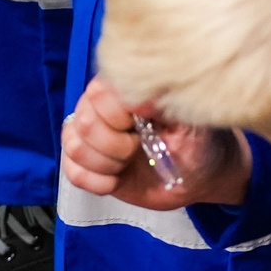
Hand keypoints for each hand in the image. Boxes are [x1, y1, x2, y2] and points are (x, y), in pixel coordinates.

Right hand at [61, 77, 249, 209]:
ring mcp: (91, 134)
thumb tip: (139, 97)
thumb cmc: (199, 144)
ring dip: (106, 164)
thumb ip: (165, 105)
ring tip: (129, 163)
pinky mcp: (87, 162)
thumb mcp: (192, 123)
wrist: (198, 178)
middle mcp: (102, 106)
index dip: (119, 119)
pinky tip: (117, 180)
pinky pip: (71, 171)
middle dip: (115, 146)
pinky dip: (96, 182)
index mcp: (126, 88)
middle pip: (84, 122)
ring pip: (74, 146)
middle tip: (141, 149)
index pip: (99, 94)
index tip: (146, 129)